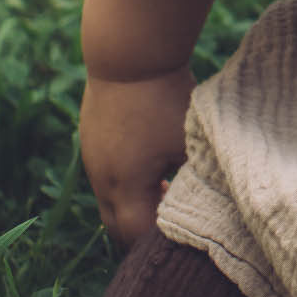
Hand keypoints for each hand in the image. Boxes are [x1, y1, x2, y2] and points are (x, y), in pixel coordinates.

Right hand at [80, 69, 191, 249]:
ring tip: (165, 193)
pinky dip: (124, 184)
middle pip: (117, 227)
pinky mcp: (90, 141)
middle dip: (143, 234)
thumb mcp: (188, 141)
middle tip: (173, 229)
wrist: (128, 54)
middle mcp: (102, 180)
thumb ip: (194, 177)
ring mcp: (92, 160)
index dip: (160, 242)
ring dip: (133, 206)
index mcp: (125, 187)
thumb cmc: (164, 98)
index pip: (137, 236)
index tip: (185, 239)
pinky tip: (150, 167)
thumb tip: (207, 200)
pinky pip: (104, 178)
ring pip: (108, 203)